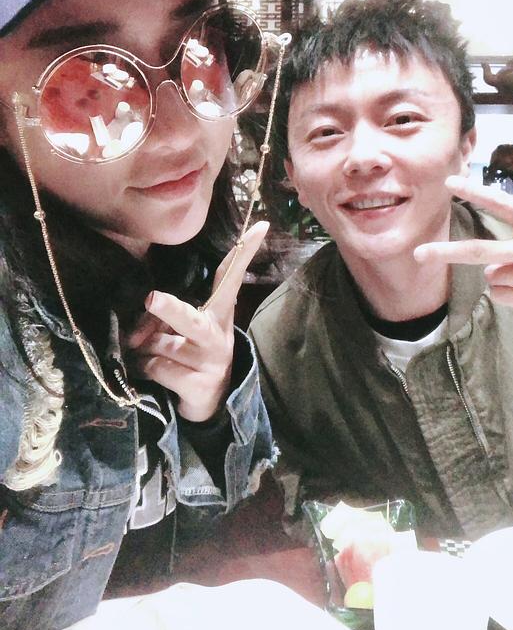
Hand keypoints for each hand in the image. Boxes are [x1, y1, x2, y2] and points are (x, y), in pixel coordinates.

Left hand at [127, 221, 268, 420]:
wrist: (210, 403)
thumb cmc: (191, 356)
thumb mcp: (182, 333)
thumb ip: (162, 322)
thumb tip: (133, 334)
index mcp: (218, 314)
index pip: (230, 278)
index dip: (244, 253)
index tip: (261, 226)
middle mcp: (218, 335)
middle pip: (190, 320)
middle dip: (169, 309)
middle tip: (152, 298)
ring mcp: (211, 362)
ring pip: (161, 347)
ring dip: (146, 351)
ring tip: (150, 356)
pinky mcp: (200, 385)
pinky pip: (158, 369)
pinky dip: (146, 370)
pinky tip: (153, 375)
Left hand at [414, 175, 512, 312]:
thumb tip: (487, 271)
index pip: (502, 204)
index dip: (475, 192)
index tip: (449, 182)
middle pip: (479, 251)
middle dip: (445, 252)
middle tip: (418, 254)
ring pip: (491, 277)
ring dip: (504, 277)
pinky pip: (500, 295)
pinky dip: (511, 294)